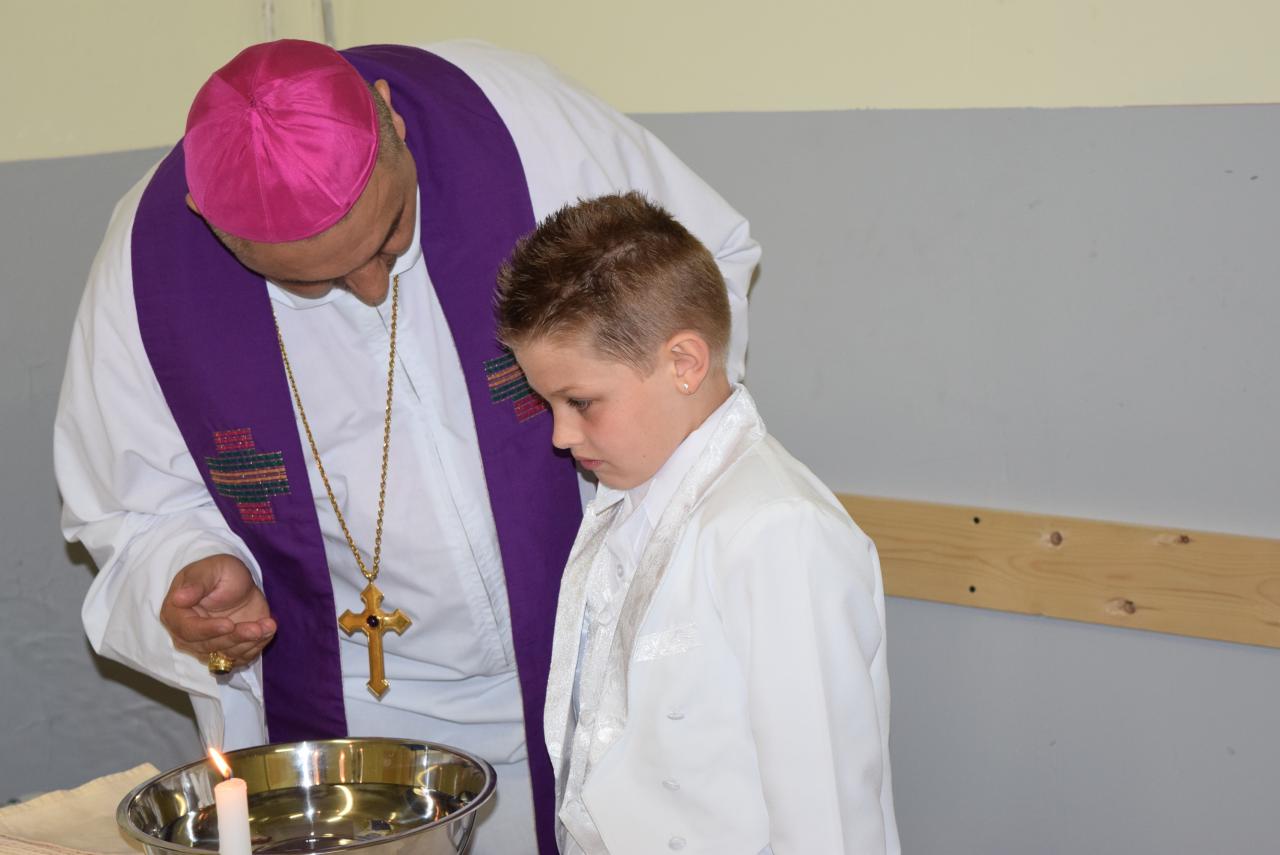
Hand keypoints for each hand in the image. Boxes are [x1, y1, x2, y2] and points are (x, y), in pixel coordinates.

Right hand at [160, 553, 276, 670]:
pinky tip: (267, 630)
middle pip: (208, 646)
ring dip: (248, 643)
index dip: (208, 630)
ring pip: (225, 655)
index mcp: (175, 614)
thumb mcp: (211, 570)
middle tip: (256, 628)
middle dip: (235, 638)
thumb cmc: (221, 572)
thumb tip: (178, 598)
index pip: (188, 630)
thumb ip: (196, 584)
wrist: (240, 584)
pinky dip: (256, 647)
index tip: (228, 624)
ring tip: (268, 626)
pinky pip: (240, 658)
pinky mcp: (226, 652)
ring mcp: (206, 646)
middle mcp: (187, 636)